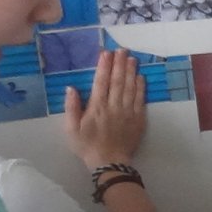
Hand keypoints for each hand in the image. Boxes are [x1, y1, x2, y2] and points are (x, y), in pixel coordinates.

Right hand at [64, 51, 147, 167]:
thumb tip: (71, 88)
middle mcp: (113, 106)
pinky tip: (141, 77)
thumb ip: (71, 107)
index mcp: (96, 107)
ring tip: (132, 58)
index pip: (100, 82)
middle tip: (122, 50)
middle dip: (119, 64)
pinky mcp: (138, 119)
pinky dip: (141, 87)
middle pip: (117, 81)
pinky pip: (140, 100)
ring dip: (131, 72)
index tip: (106, 53)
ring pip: (130, 87)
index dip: (104, 66)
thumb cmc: (87, 145)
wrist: (109, 162)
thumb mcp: (71, 128)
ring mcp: (128, 112)